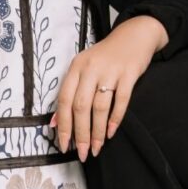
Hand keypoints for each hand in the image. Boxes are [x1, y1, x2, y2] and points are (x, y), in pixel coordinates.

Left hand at [54, 15, 167, 158]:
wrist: (134, 35)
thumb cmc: (105, 57)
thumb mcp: (83, 69)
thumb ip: (69, 93)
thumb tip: (54, 122)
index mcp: (76, 67)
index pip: (64, 100)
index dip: (63, 125)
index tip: (63, 145)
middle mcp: (90, 68)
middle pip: (81, 106)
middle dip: (81, 134)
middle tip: (82, 153)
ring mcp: (110, 70)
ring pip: (100, 107)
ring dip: (98, 131)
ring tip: (97, 148)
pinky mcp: (129, 73)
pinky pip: (121, 100)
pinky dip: (115, 119)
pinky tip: (111, 132)